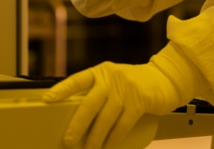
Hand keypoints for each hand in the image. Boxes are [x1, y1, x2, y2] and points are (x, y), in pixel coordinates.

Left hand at [43, 43, 207, 148]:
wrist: (165, 79)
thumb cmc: (135, 85)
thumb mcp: (114, 83)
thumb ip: (98, 95)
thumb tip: (77, 120)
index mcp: (101, 72)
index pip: (77, 80)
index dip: (62, 89)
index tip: (47, 99)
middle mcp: (111, 77)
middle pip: (90, 103)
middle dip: (78, 124)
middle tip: (68, 140)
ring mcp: (126, 88)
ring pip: (106, 117)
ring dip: (96, 137)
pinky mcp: (140, 100)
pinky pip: (122, 124)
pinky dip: (114, 139)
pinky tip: (108, 147)